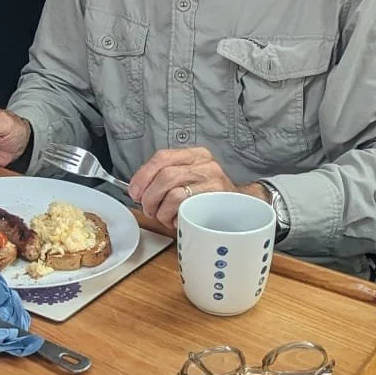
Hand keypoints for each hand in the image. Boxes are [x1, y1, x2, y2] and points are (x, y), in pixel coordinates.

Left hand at [125, 146, 248, 228]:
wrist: (240, 206)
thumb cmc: (207, 195)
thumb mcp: (187, 179)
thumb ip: (164, 178)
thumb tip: (137, 190)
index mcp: (194, 154)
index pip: (162, 157)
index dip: (143, 175)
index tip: (135, 192)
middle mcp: (205, 163)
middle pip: (165, 176)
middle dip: (150, 196)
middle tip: (148, 209)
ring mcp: (213, 180)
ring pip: (174, 192)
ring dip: (161, 210)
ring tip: (163, 217)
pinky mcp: (217, 199)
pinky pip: (186, 207)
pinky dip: (175, 217)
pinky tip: (177, 220)